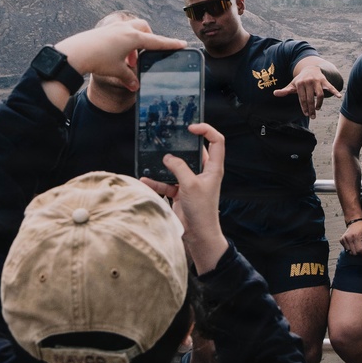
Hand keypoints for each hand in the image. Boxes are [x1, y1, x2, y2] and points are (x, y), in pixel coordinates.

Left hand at [55, 19, 185, 90]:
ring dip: (135, 40)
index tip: (182, 43)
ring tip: (129, 58)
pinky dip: (123, 41)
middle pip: (144, 28)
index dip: (170, 44)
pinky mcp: (103, 30)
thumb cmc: (98, 60)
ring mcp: (113, 27)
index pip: (157, 41)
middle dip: (149, 38)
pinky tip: (116, 53)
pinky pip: (119, 31)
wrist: (75, 53)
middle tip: (146, 53)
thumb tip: (135, 86)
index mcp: (133, 38)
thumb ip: (129, 78)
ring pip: (131, 28)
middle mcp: (125, 29)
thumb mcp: (117, 71)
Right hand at [142, 123, 228, 274]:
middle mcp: (203, 172)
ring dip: (165, 164)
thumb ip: (179, 167)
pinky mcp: (181, 192)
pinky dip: (157, 182)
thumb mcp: (190, 185)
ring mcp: (191, 182)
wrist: (198, 235)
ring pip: (177, 167)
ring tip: (153, 156)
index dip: (206, 130)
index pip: (216, 141)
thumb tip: (167, 157)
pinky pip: (167, 183)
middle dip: (180, 145)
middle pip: (193, 152)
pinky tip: (145, 180)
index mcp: (213, 167)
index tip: (191, 127)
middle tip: (167, 137)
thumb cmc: (202, 210)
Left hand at [273, 65, 341, 118]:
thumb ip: (285, 90)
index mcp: (300, 83)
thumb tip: (274, 93)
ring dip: (319, 104)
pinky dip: (335, 91)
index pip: (302, 98)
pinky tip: (339, 96)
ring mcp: (317, 81)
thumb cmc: (300, 80)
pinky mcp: (324, 80)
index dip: (304, 107)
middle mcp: (308, 82)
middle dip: (311, 109)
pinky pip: (330, 87)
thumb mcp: (292, 84)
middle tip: (312, 116)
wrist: (310, 68)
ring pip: (320, 95)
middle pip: (311, 98)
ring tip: (317, 109)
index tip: (306, 114)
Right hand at [340, 219, 361, 255]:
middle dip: (360, 251)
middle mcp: (349, 237)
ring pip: (350, 252)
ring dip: (355, 250)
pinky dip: (351, 248)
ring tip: (358, 243)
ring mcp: (344, 239)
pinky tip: (353, 243)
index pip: (359, 250)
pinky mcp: (341, 240)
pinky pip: (346, 249)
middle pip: (354, 252)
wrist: (355, 221)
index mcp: (356, 236)